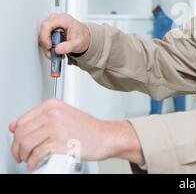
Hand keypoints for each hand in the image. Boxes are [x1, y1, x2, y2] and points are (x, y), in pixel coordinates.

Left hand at [9, 99, 144, 170]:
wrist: (106, 136)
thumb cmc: (89, 129)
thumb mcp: (64, 116)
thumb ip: (42, 119)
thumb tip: (17, 126)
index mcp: (52, 105)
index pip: (22, 120)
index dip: (17, 135)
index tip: (18, 142)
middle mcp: (53, 114)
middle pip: (21, 133)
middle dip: (17, 148)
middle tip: (20, 154)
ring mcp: (56, 127)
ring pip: (26, 144)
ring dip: (24, 156)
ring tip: (28, 159)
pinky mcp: (59, 142)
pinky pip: (36, 154)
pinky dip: (33, 162)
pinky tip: (36, 163)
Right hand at [39, 13, 90, 59]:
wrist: (83, 36)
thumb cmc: (81, 36)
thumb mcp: (77, 43)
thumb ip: (68, 47)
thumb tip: (57, 50)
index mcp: (63, 19)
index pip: (47, 25)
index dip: (45, 37)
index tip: (49, 46)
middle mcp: (55, 19)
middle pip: (42, 31)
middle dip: (46, 44)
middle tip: (52, 53)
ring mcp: (51, 23)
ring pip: (42, 36)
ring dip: (46, 47)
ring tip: (55, 54)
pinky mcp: (49, 29)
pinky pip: (44, 38)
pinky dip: (48, 46)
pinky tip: (55, 50)